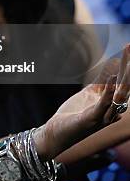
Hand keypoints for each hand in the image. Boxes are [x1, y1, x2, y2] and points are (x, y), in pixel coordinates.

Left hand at [35, 44, 129, 159]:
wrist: (57, 134)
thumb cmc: (72, 115)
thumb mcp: (88, 94)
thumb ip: (100, 84)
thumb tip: (111, 70)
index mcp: (109, 101)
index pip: (121, 78)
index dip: (125, 63)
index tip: (128, 46)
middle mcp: (111, 108)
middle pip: (124, 84)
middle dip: (128, 66)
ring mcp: (104, 115)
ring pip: (118, 94)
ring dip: (124, 77)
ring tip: (128, 61)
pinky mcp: (93, 119)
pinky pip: (104, 104)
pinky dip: (109, 92)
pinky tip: (112, 79)